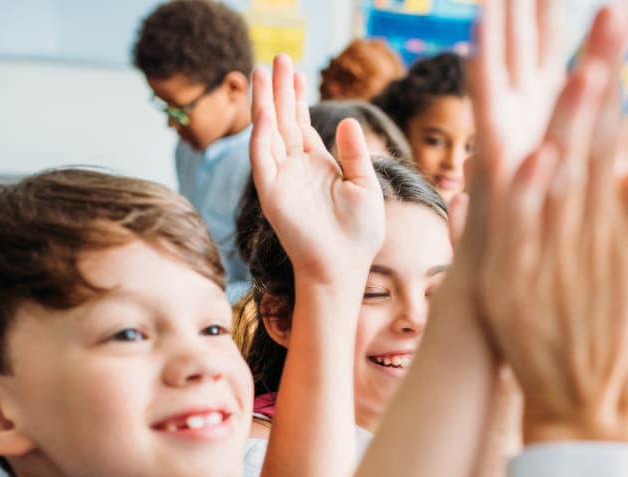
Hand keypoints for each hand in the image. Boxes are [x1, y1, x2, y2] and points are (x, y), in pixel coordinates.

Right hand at [249, 54, 383, 291]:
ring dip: (266, 103)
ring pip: (269, 132)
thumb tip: (346, 120)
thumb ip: (355, 153)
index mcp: (317, 165)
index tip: (296, 71)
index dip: (297, 97)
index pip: (301, 123)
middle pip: (283, 120)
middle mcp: (295, 168)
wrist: (345, 266)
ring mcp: (281, 179)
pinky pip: (262, 158)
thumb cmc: (359, 234)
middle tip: (278, 58)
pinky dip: (262, 134)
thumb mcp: (365, 185)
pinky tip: (265, 111)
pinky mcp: (271, 193)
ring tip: (264, 72)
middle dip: (280, 90)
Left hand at [476, 10, 627, 446]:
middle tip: (618, 13)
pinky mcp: (515, 279)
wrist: (587, 405)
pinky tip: (528, 148)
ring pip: (564, 178)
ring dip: (572, 123)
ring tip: (582, 65)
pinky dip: (524, 190)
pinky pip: (518, 227)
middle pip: (608, 146)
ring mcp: (558, 259)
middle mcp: (605, 240)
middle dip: (613, 76)